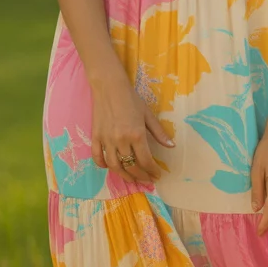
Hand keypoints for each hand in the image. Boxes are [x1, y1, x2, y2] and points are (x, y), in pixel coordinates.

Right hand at [90, 69, 173, 183]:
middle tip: (147, 180)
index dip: (152, 171)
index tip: (157, 175)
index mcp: (136, 135)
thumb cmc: (131, 99)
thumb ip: (159, 132)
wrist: (109, 87)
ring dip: (124, 175)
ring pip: (114, 166)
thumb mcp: (148, 114)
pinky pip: (98, 157)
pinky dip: (103, 165)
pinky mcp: (95, 137)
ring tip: (132, 178)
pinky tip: (111, 167)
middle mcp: (121, 140)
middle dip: (141, 176)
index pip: (146, 160)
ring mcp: (106, 140)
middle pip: (131, 166)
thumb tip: (171, 146)